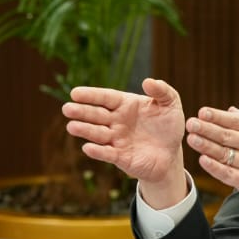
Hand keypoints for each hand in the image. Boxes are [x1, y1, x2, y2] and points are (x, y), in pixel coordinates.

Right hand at [63, 78, 189, 205]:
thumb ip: (162, 91)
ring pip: (98, 134)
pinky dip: (98, 151)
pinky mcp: (120, 157)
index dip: (91, 95)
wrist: (171, 155)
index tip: (75, 93)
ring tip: (72, 127)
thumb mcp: (171, 104)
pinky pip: (107, 154)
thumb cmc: (168, 127)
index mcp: (125, 105)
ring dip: (85, 130)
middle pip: (97, 115)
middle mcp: (117, 121)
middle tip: (67, 108)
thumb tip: (148, 81)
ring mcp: (117, 140)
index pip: (105, 98)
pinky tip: (87, 147)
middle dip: (82, 112)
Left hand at [187, 106, 238, 220]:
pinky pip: (226, 173)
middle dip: (206, 128)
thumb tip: (231, 110)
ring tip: (191, 139)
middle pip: (226, 135)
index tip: (202, 112)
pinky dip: (213, 166)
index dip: (217, 116)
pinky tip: (202, 160)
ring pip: (224, 153)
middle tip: (190, 123)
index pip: (236, 121)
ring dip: (205, 145)